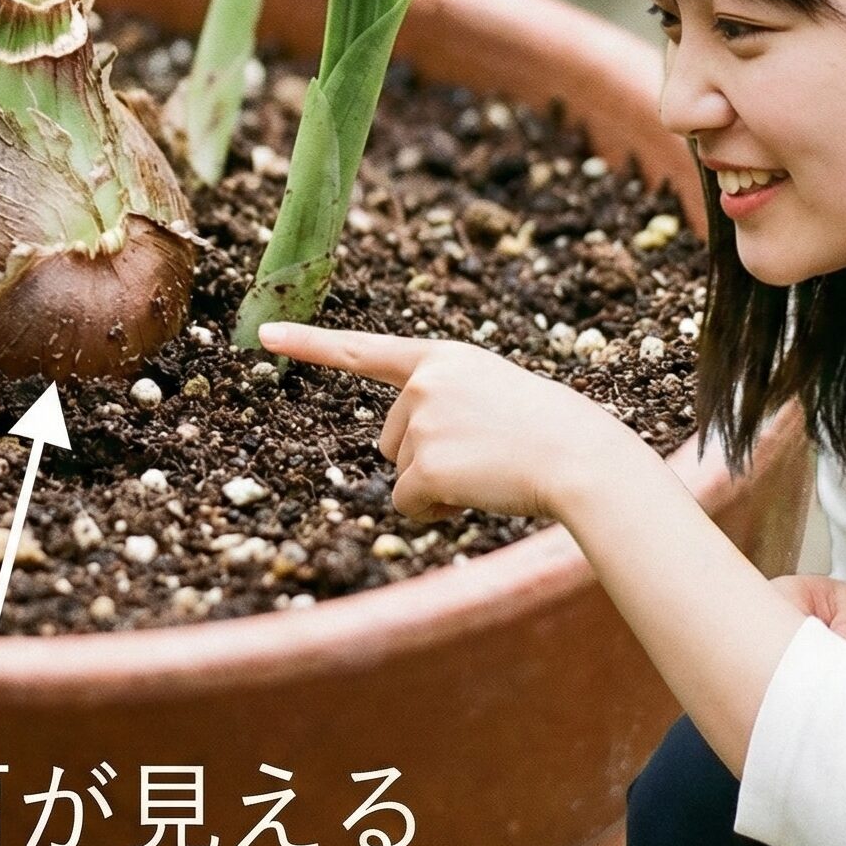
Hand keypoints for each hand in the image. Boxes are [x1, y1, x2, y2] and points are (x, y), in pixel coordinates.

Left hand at [257, 321, 631, 524]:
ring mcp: (422, 422)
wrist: (582, 458)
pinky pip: (409, 504)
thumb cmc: (552, 434)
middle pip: (390, 439)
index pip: (363, 350)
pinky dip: (437, 511)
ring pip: (401, 473)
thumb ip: (447, 406)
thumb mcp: (495, 396)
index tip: (263, 334)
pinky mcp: (425, 463)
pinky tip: (478, 493)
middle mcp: (424, 383)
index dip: (309, 344)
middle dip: (426, 458)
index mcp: (443, 358)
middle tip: (485, 454)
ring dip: (437, 484)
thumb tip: (410, 469)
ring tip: (490, 470)